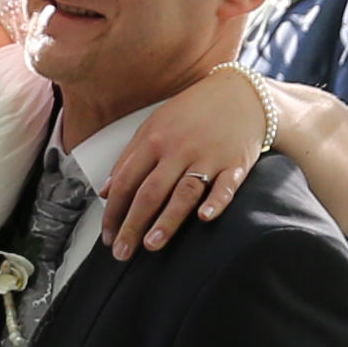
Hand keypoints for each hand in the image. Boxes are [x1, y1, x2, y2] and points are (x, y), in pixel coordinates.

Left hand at [97, 68, 276, 256]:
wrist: (240, 94)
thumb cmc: (193, 112)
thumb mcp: (154, 125)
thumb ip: (129, 157)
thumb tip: (107, 191)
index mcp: (154, 140)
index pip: (126, 181)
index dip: (114, 211)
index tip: (108, 236)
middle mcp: (179, 149)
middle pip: (150, 192)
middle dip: (133, 225)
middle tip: (122, 253)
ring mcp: (208, 157)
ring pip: (184, 192)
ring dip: (167, 220)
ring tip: (152, 244)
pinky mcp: (235, 164)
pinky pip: (226, 186)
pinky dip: (216, 202)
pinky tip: (204, 218)